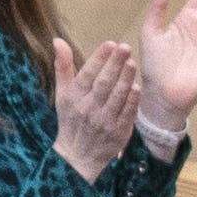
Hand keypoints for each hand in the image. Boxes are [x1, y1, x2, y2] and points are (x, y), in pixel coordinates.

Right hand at [50, 38, 138, 183]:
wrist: (78, 156)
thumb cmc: (71, 119)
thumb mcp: (62, 94)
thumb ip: (63, 67)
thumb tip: (58, 40)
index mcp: (74, 97)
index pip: (87, 74)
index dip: (99, 59)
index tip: (110, 44)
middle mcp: (88, 109)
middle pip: (104, 83)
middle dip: (115, 64)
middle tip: (125, 48)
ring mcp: (104, 122)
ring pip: (116, 97)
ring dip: (125, 79)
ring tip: (132, 63)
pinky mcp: (118, 133)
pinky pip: (126, 114)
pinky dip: (132, 101)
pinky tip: (137, 87)